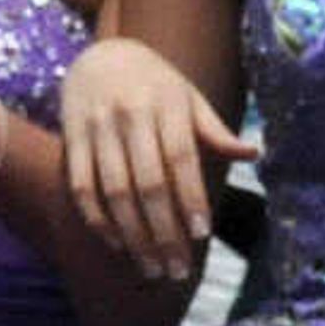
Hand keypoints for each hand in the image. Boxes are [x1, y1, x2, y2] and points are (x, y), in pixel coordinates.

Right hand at [58, 35, 253, 280]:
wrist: (100, 56)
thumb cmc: (155, 84)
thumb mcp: (188, 97)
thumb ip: (215, 130)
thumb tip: (253, 154)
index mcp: (166, 104)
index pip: (180, 156)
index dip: (190, 197)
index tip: (201, 235)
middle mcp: (130, 115)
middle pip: (147, 182)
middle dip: (163, 231)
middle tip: (177, 270)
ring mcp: (97, 128)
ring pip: (114, 191)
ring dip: (133, 236)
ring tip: (151, 269)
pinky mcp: (71, 138)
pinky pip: (82, 187)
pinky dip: (98, 221)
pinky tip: (118, 246)